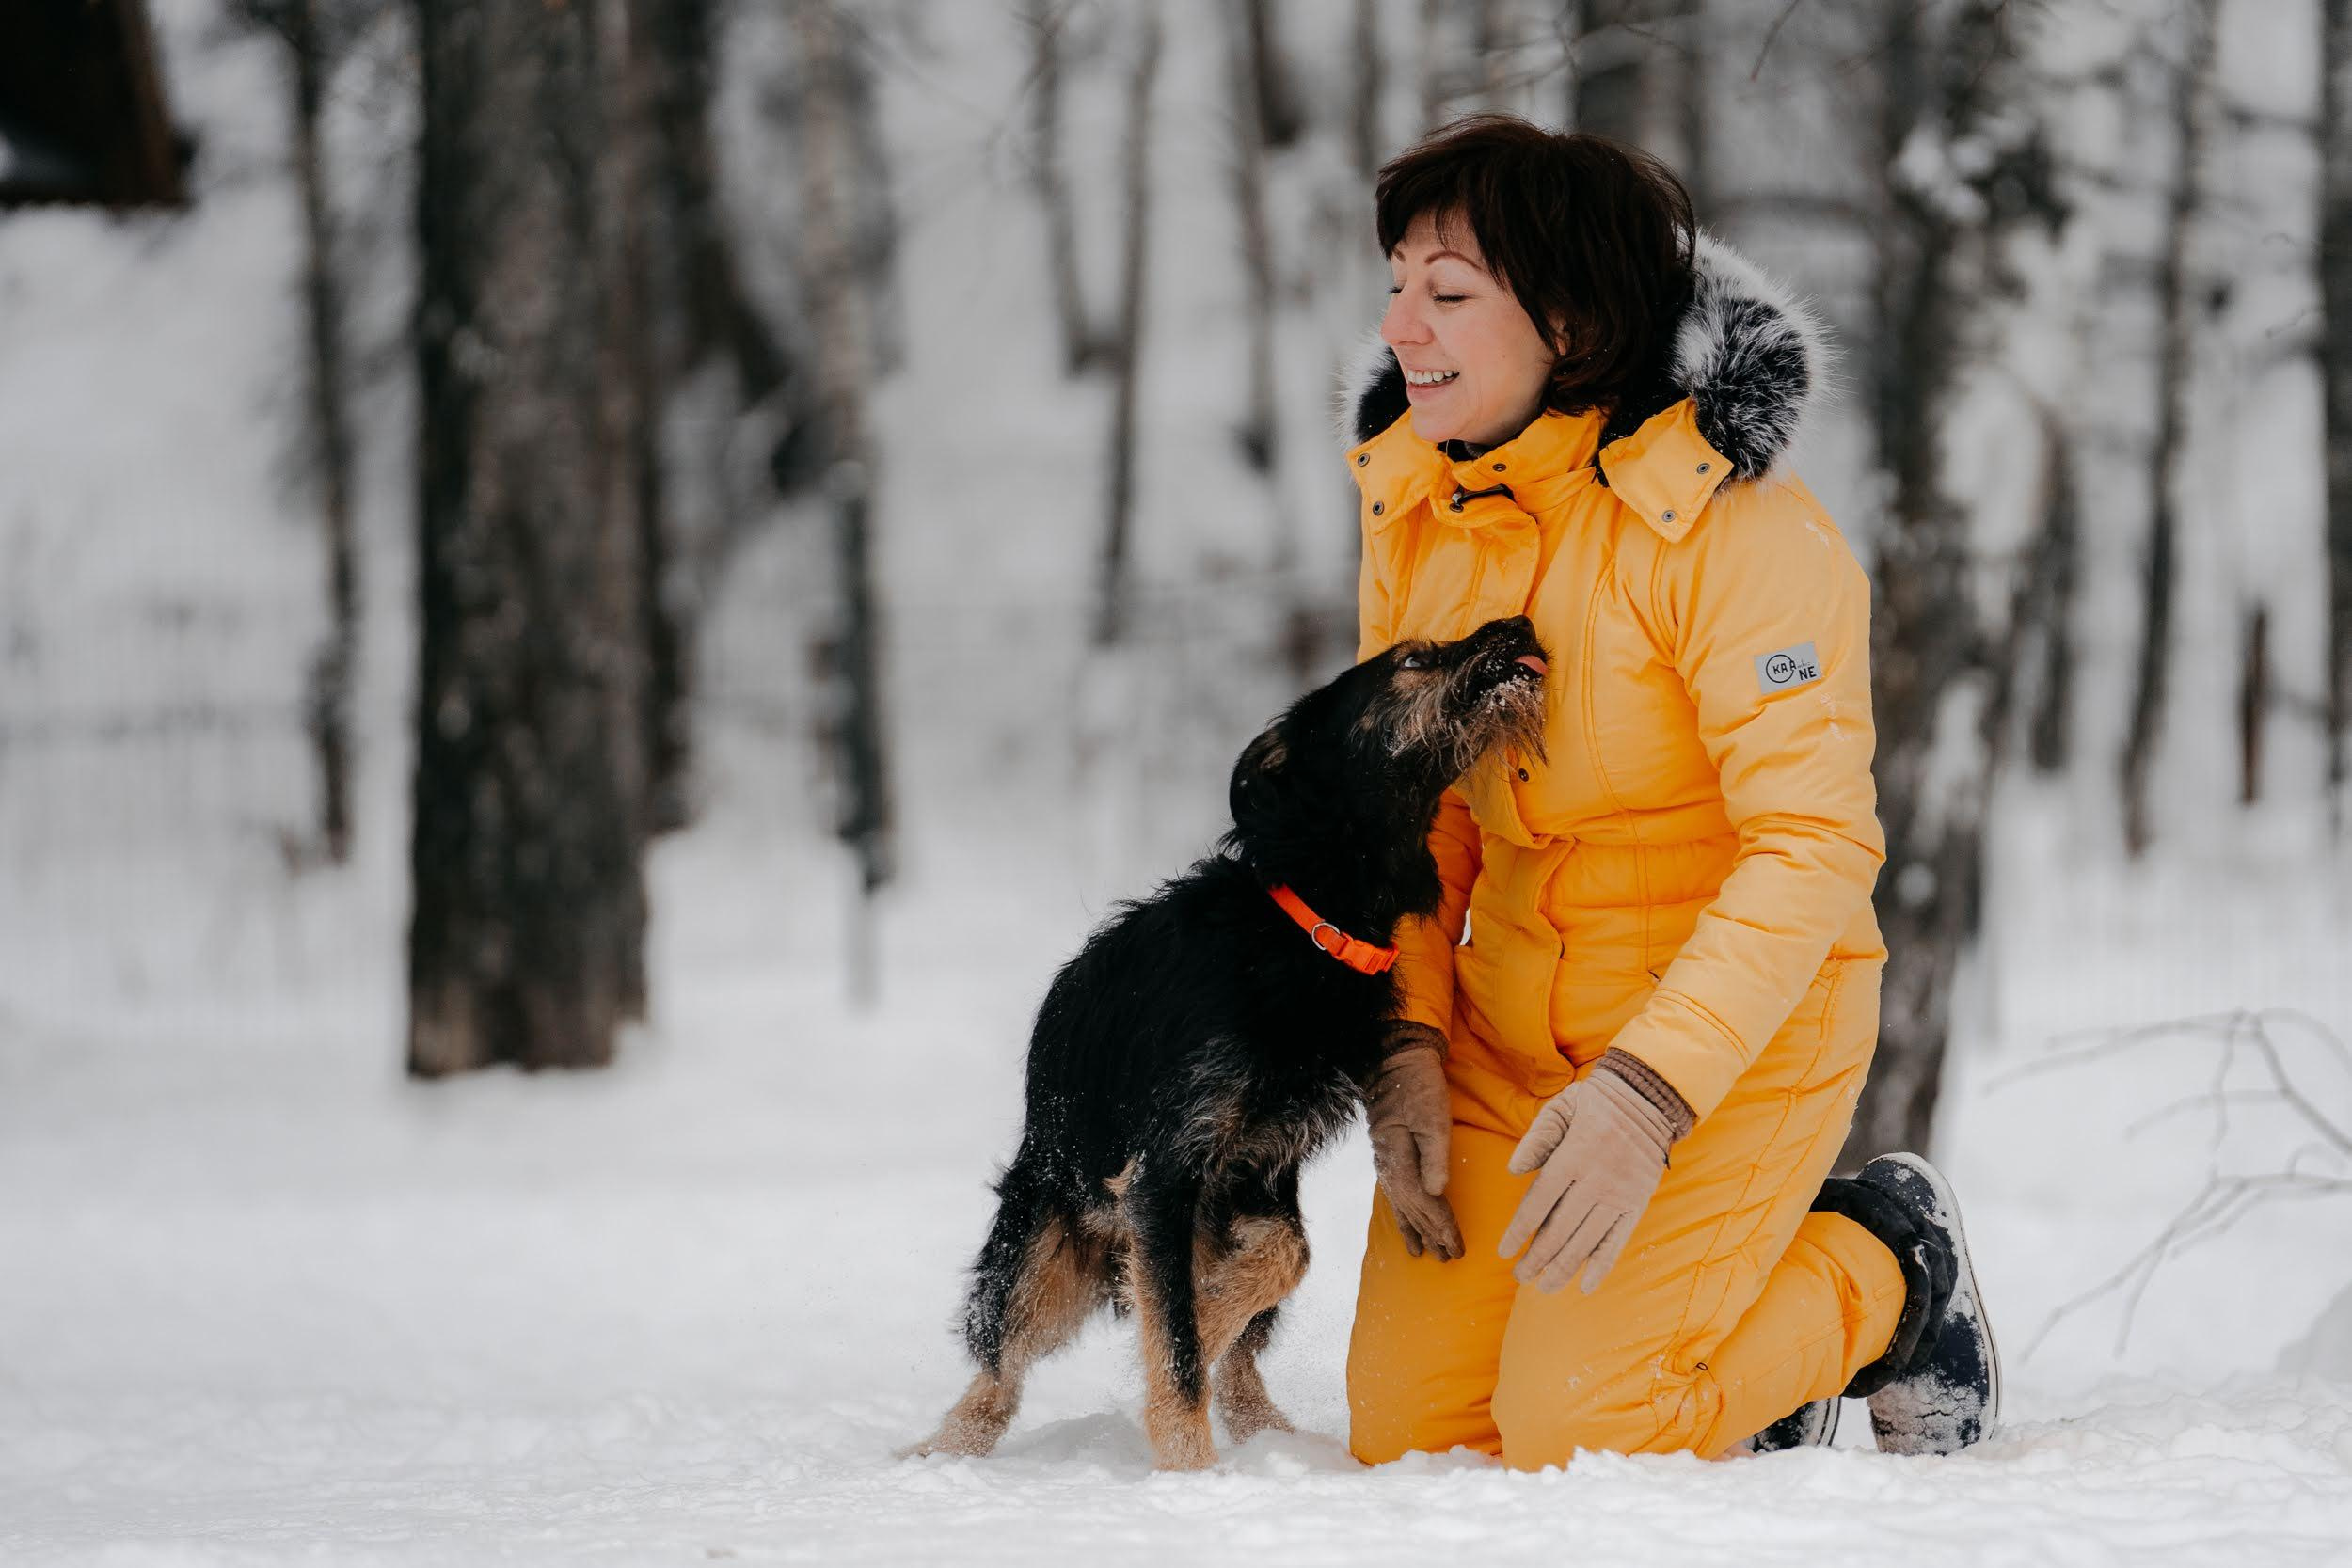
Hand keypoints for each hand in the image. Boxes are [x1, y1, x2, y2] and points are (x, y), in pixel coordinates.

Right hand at [1366, 1023, 1461, 1261]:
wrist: (1395, 1063)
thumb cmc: (1419, 1088)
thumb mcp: (1432, 1118)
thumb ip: (1435, 1157)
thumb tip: (1437, 1193)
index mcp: (1399, 1160)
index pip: (1423, 1203)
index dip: (1441, 1227)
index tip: (1458, 1248)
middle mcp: (1388, 1166)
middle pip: (1412, 1209)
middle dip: (1431, 1234)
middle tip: (1449, 1259)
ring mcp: (1386, 1161)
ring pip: (1401, 1204)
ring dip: (1414, 1229)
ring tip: (1421, 1253)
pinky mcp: (1389, 1154)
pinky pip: (1395, 1192)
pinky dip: (1402, 1212)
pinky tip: (1404, 1221)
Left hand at [1497, 1060, 1681, 1293]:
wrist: (1648, 1099)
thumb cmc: (1595, 1102)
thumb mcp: (1561, 1107)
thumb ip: (1537, 1139)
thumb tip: (1513, 1170)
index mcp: (1573, 1157)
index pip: (1539, 1202)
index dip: (1520, 1231)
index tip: (1504, 1252)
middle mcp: (1596, 1180)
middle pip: (1560, 1229)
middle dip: (1537, 1258)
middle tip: (1520, 1276)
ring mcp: (1619, 1195)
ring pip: (1587, 1241)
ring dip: (1564, 1268)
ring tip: (1544, 1286)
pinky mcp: (1637, 1204)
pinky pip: (1618, 1241)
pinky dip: (1602, 1266)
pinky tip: (1585, 1287)